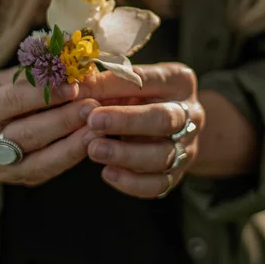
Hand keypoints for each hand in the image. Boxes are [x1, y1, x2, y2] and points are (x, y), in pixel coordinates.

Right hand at [0, 68, 99, 186]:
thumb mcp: (1, 78)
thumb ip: (30, 73)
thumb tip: (67, 61)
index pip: (12, 101)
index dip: (45, 94)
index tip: (74, 85)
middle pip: (28, 133)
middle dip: (64, 119)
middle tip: (93, 105)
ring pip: (40, 160)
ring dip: (73, 142)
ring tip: (98, 125)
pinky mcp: (18, 180)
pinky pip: (48, 171)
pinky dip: (71, 156)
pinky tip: (91, 141)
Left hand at [77, 63, 204, 198]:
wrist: (170, 125)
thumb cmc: (141, 96)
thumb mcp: (129, 83)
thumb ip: (106, 85)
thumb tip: (74, 89)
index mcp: (178, 80)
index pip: (147, 79)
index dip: (114, 85)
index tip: (83, 90)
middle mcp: (190, 114)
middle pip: (164, 119)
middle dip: (127, 121)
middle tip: (93, 121)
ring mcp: (187, 146)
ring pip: (162, 155)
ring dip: (126, 154)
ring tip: (94, 150)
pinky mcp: (178, 174)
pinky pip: (159, 184)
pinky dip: (132, 182)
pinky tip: (108, 173)